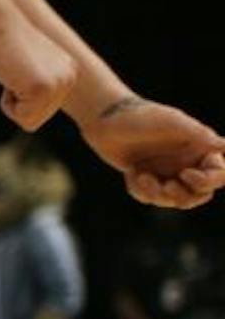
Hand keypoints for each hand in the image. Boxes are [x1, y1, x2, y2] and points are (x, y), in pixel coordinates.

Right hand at [0, 11, 75, 130]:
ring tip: (11, 73)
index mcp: (68, 72)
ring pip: (29, 121)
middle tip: (11, 70)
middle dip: (16, 101)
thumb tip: (31, 96)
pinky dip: (7, 103)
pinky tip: (9, 76)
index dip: (18, 95)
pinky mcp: (43, 89)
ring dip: (12, 103)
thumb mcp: (25, 62)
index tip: (15, 67)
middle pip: (36, 118)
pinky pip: (21, 117)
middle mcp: (70, 78)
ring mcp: (59, 84)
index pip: (40, 109)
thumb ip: (35, 79)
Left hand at [81, 96, 224, 210]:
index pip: (219, 174)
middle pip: (201, 194)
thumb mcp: (170, 123)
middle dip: (183, 196)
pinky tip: (131, 173)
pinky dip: (140, 190)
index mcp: (200, 148)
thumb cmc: (141, 117)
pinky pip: (151, 198)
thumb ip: (198, 135)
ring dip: (158, 195)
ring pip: (175, 200)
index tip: (186, 174)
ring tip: (141, 177)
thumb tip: (224, 145)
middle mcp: (188, 162)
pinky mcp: (150, 180)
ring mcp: (168, 173)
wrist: (106, 121)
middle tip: (166, 186)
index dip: (208, 181)